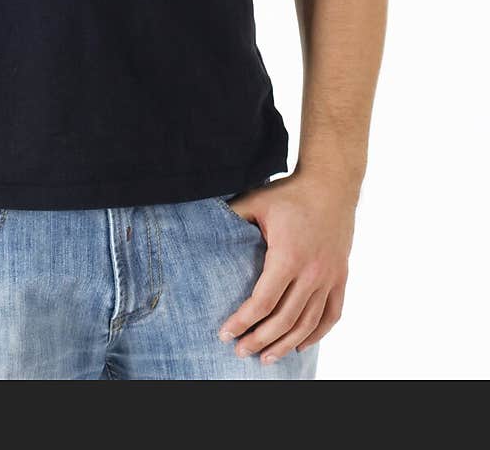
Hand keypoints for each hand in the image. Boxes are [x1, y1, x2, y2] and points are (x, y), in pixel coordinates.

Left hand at [217, 174, 354, 363]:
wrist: (331, 183)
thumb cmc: (289, 193)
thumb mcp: (256, 201)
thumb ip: (232, 216)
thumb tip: (200, 226)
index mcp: (287, 256)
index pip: (262, 302)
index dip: (242, 322)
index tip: (225, 334)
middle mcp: (311, 272)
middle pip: (284, 320)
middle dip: (260, 340)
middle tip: (241, 352)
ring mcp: (329, 277)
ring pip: (308, 323)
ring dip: (286, 344)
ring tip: (267, 358)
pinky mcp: (341, 277)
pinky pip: (332, 315)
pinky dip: (317, 334)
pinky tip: (300, 344)